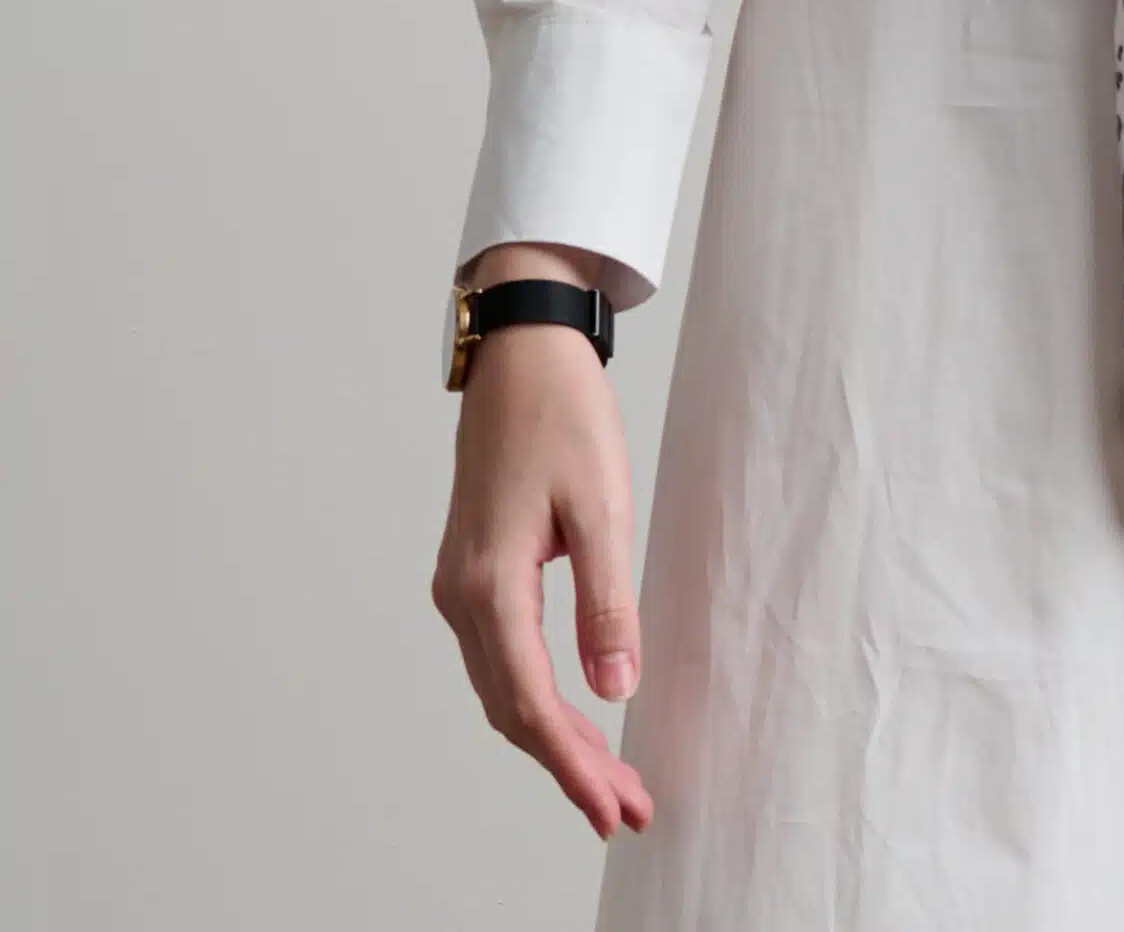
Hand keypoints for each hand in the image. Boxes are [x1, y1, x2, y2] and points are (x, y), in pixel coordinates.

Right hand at [433, 250, 651, 842]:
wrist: (522, 350)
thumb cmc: (564, 413)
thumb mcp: (602, 504)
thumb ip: (608, 601)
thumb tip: (615, 689)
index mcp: (490, 586)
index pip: (532, 705)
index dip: (574, 766)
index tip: (616, 808)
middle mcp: (461, 596)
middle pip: (513, 710)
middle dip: (570, 765)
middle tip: (628, 806)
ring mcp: (460, 585)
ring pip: (504, 688)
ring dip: (554, 738)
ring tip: (611, 775)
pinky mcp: (472, 570)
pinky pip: (500, 657)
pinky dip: (537, 697)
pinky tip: (573, 714)